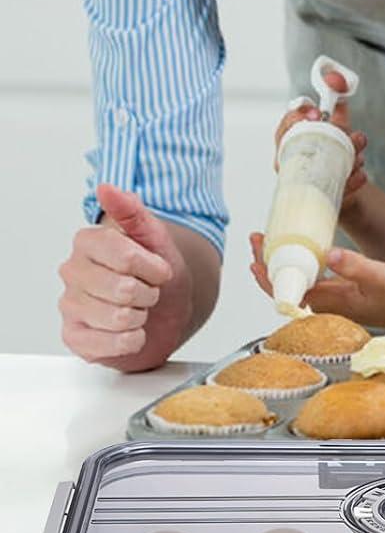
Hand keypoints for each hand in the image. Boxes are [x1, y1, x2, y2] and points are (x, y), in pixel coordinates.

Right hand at [58, 184, 184, 362]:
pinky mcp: (74, 337)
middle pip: (123, 289)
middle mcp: (72, 272)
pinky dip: (132, 340)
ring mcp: (69, 305)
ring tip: (139, 309)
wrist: (166, 309)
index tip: (160, 269)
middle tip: (148, 291)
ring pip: (118, 317)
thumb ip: (133, 211)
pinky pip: (109, 344)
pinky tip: (131, 330)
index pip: (124, 255)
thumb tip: (107, 188)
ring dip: (142, 315)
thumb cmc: (158, 272)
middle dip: (149, 293)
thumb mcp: (155, 237)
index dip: (152, 267)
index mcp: (87, 242)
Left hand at [250, 234, 384, 326]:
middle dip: (267, 262)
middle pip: (286, 286)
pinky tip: (303, 252)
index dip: (266, 269)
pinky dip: (301, 266)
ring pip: (298, 283)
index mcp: (331, 301)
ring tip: (273, 240)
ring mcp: (335, 302)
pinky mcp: (344, 297)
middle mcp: (328, 305)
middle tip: (258, 237)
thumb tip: (327, 254)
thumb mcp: (382, 276)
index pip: (286, 288)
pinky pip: (312, 282)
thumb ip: (354, 266)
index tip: (257, 246)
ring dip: (283, 264)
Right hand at [274, 71, 367, 211]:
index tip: (317, 112)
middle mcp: (293, 164)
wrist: (344, 186)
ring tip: (360, 155)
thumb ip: (336, 106)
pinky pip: (338, 190)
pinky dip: (353, 180)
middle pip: (303, 149)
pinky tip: (360, 174)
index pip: (284, 129)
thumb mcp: (336, 127)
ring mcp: (306, 182)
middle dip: (333, 139)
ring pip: (322, 170)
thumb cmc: (332, 153)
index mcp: (291, 143)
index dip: (297, 118)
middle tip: (353, 135)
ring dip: (348, 160)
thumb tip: (337, 82)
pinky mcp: (324, 197)